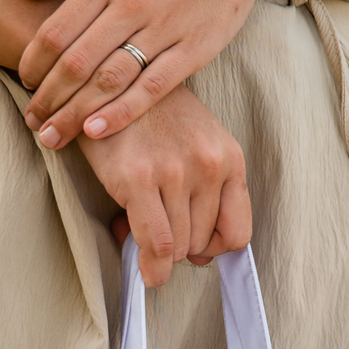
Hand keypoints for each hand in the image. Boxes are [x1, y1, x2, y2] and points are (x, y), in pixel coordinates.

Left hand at [12, 0, 274, 149]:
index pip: (57, 30)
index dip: (34, 63)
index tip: (25, 84)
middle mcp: (131, 5)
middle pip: (77, 62)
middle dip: (49, 98)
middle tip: (33, 123)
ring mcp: (163, 29)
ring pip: (108, 80)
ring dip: (75, 114)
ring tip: (54, 137)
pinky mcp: (193, 49)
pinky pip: (151, 88)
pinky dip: (121, 112)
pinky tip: (96, 132)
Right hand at [77, 83, 249, 286]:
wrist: (110, 81)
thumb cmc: (152, 119)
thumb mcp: (196, 147)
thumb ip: (207, 197)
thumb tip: (202, 259)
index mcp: (228, 157)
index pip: (238, 233)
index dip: (214, 248)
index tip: (194, 243)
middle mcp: (208, 164)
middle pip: (203, 244)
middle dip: (179, 246)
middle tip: (155, 226)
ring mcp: (175, 171)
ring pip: (179, 249)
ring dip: (159, 251)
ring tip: (139, 223)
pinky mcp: (139, 178)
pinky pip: (157, 244)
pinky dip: (152, 266)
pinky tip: (145, 267)